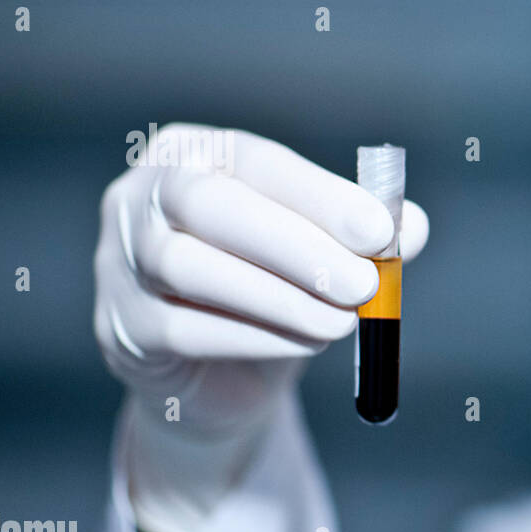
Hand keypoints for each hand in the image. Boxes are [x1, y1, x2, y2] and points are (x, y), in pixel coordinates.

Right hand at [94, 122, 428, 531]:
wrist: (223, 377)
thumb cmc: (278, 290)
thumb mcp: (326, 255)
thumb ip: (369, 237)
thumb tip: (411, 228)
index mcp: (195, 154)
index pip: (257, 162)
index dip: (320, 195)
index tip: (381, 229)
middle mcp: (142, 196)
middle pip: (207, 203)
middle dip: (295, 243)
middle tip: (364, 283)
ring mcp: (119, 260)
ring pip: (188, 267)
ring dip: (280, 297)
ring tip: (343, 322)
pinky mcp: (122, 326)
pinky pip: (183, 329)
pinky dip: (255, 336)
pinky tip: (307, 343)